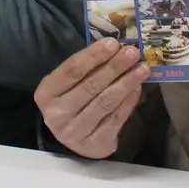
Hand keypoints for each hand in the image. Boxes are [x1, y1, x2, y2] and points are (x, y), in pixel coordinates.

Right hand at [33, 39, 149, 158]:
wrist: (74, 140)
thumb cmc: (71, 102)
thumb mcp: (68, 85)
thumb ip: (87, 68)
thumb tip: (116, 48)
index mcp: (46, 93)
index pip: (71, 70)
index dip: (93, 55)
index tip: (113, 43)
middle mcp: (57, 114)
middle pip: (90, 85)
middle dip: (115, 67)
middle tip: (133, 53)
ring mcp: (76, 131)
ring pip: (105, 102)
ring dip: (127, 82)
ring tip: (142, 69)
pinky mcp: (95, 144)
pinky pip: (116, 118)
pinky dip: (129, 101)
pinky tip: (138, 88)